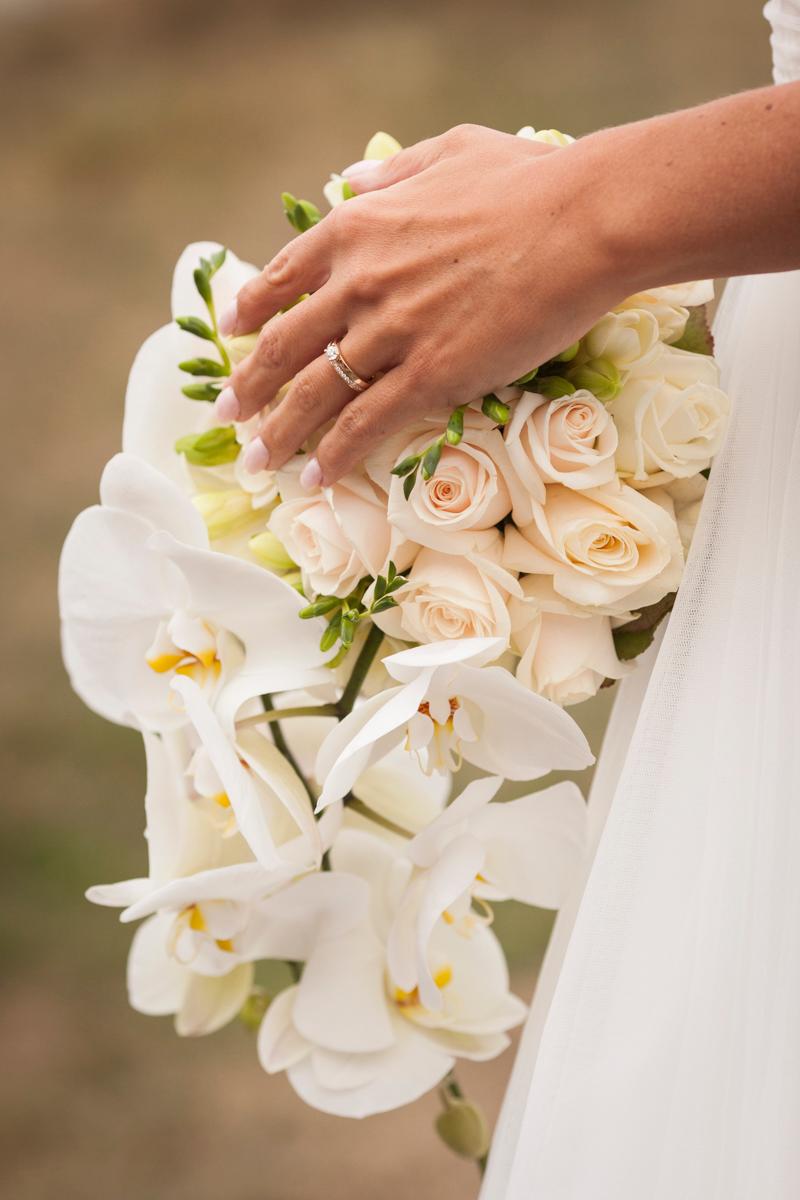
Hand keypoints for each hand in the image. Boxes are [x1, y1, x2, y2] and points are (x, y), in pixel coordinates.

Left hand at [217, 124, 628, 484]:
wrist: (583, 222)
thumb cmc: (528, 181)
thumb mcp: (447, 150)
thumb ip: (390, 170)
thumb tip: (348, 179)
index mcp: (356, 228)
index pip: (281, 277)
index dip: (252, 312)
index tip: (235, 335)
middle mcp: (358, 283)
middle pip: (284, 346)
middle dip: (248, 387)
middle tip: (227, 417)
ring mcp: (389, 334)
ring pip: (315, 395)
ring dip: (279, 434)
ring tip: (257, 463)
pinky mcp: (428, 377)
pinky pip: (365, 425)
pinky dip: (334, 456)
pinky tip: (315, 479)